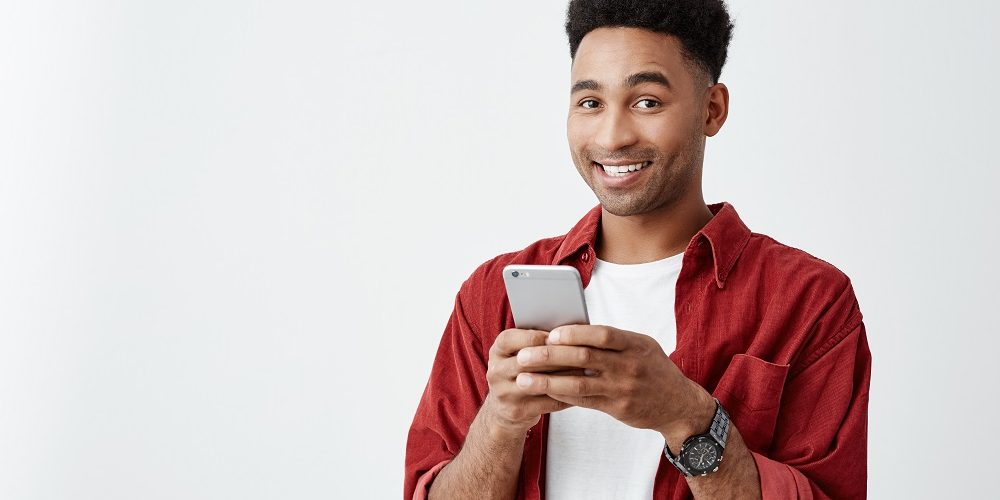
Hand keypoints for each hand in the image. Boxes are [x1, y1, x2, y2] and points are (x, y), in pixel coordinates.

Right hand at [483, 328, 579, 436]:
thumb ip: (536, 342)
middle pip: (528, 360)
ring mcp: (505, 393)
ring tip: (586, 369)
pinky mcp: (517, 411)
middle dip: (557, 355)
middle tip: (582, 351)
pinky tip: (582, 388)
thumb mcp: (518, 354)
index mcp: (497, 351)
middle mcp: (496, 371)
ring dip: (566, 375)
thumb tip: (568, 329)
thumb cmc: (520, 373)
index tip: (560, 335)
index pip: (512, 338)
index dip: (537, 337)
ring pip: (540, 382)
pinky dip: (568, 395)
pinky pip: (548, 402)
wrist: (503, 410)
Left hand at [513, 324, 715, 450]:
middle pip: (585, 358)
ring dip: (547, 381)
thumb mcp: (642, 347)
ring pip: (579, 383)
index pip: (602, 335)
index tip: (551, 334)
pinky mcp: (618, 408)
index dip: (575, 333)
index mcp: (635, 344)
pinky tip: (543, 392)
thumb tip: (572, 330)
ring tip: (523, 379)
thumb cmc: (653, 370)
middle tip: (524, 356)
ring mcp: (623, 388)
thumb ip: (613, 341)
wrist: (678, 405)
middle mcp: (630, 366)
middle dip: (550, 356)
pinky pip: (584, 401)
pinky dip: (561, 395)